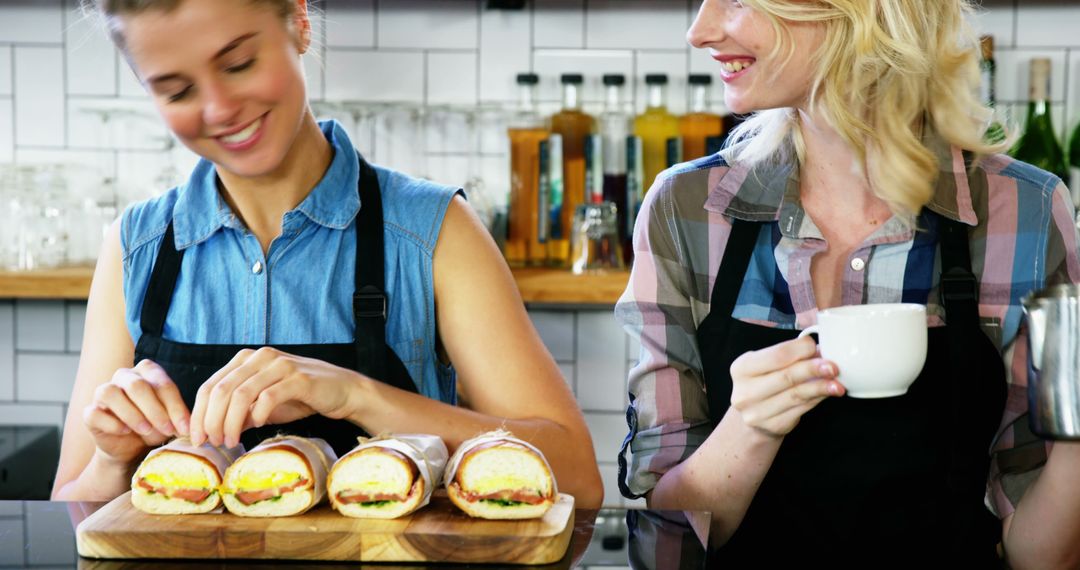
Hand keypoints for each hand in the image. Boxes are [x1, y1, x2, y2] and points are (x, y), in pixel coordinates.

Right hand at [82, 359, 189, 464]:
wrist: (131, 448)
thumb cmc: (155, 426)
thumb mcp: (171, 420)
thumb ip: (179, 417)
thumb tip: (189, 426)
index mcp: (147, 371)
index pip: (162, 383)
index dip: (175, 406)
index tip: (184, 427)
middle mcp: (124, 376)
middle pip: (137, 386)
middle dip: (155, 410)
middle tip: (167, 430)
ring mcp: (103, 392)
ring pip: (111, 393)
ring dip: (132, 414)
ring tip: (146, 430)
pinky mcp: (90, 412)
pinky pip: (94, 413)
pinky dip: (111, 423)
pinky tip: (124, 432)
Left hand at [189, 347, 361, 447]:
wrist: (343, 391)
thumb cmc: (302, 397)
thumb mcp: (264, 405)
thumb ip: (240, 412)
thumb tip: (213, 430)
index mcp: (247, 359)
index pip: (211, 386)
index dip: (199, 414)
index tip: (197, 439)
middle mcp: (261, 357)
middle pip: (221, 390)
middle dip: (211, 421)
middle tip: (213, 443)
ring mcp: (280, 365)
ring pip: (241, 394)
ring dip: (231, 422)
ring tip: (231, 441)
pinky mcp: (298, 379)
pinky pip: (268, 397)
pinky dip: (258, 415)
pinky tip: (258, 426)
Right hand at [728, 335, 842, 437]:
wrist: (754, 414)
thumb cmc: (765, 382)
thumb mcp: (767, 364)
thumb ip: (789, 355)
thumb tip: (821, 350)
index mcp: (742, 368)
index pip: (777, 355)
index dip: (801, 349)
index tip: (816, 347)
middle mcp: (745, 392)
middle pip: (787, 376)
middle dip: (814, 369)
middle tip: (833, 367)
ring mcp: (758, 412)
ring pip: (797, 394)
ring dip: (821, 387)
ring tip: (837, 383)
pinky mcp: (774, 426)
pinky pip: (802, 409)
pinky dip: (818, 399)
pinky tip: (828, 393)